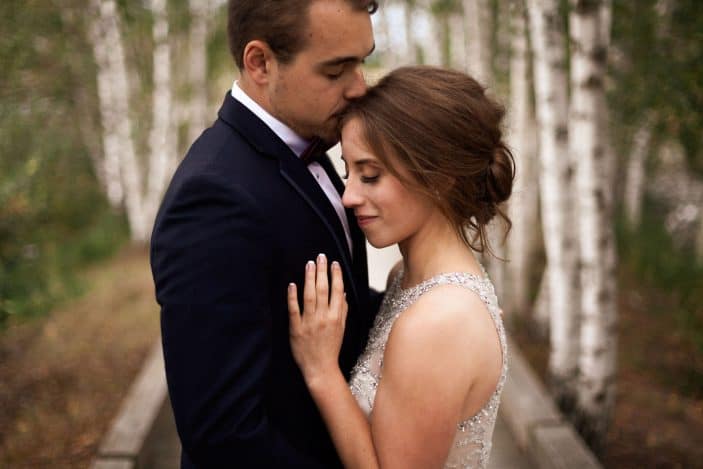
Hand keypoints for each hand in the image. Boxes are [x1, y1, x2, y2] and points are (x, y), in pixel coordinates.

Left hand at [288, 254, 347, 385]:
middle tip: (320, 257)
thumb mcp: (341, 329)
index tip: (334, 264)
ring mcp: (309, 322)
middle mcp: (323, 317)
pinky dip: (292, 296)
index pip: (337, 291)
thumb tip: (342, 294)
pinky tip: (292, 284)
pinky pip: (294, 309)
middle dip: (322, 271)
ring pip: (309, 296)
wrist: (320, 368)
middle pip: (323, 290)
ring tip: (309, 265)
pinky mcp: (296, 328)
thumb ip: (342, 310)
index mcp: (336, 317)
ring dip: (309, 278)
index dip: (336, 276)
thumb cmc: (331, 348)